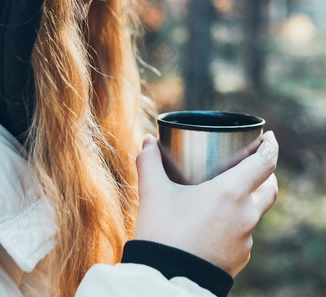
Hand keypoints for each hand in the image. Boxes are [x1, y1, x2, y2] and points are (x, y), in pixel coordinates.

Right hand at [134, 131, 277, 276]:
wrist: (164, 282)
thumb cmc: (163, 233)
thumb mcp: (153, 193)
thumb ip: (149, 162)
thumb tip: (148, 141)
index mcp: (231, 193)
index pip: (265, 163)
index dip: (271, 146)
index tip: (269, 136)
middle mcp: (245, 215)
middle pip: (270, 188)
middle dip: (266, 173)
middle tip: (251, 164)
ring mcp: (246, 239)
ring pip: (256, 212)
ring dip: (248, 199)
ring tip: (227, 194)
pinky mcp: (240, 258)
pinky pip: (244, 233)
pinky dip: (236, 222)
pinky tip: (217, 222)